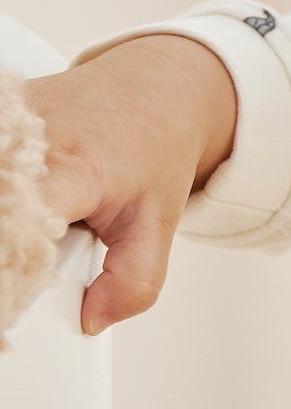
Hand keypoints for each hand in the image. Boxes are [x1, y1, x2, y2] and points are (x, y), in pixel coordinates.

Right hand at [25, 37, 238, 334]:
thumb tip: (93, 320)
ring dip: (5, 220)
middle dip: (7, 244)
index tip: (13, 293)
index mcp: (71, 170)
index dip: (9, 264)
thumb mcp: (158, 224)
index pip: (16, 225)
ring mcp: (4, 121)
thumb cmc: (153, 151)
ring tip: (24, 230)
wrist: (153, 89)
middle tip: (23, 264)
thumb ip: (133, 281)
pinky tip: (15, 202)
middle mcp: (27, 141)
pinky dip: (1, 190)